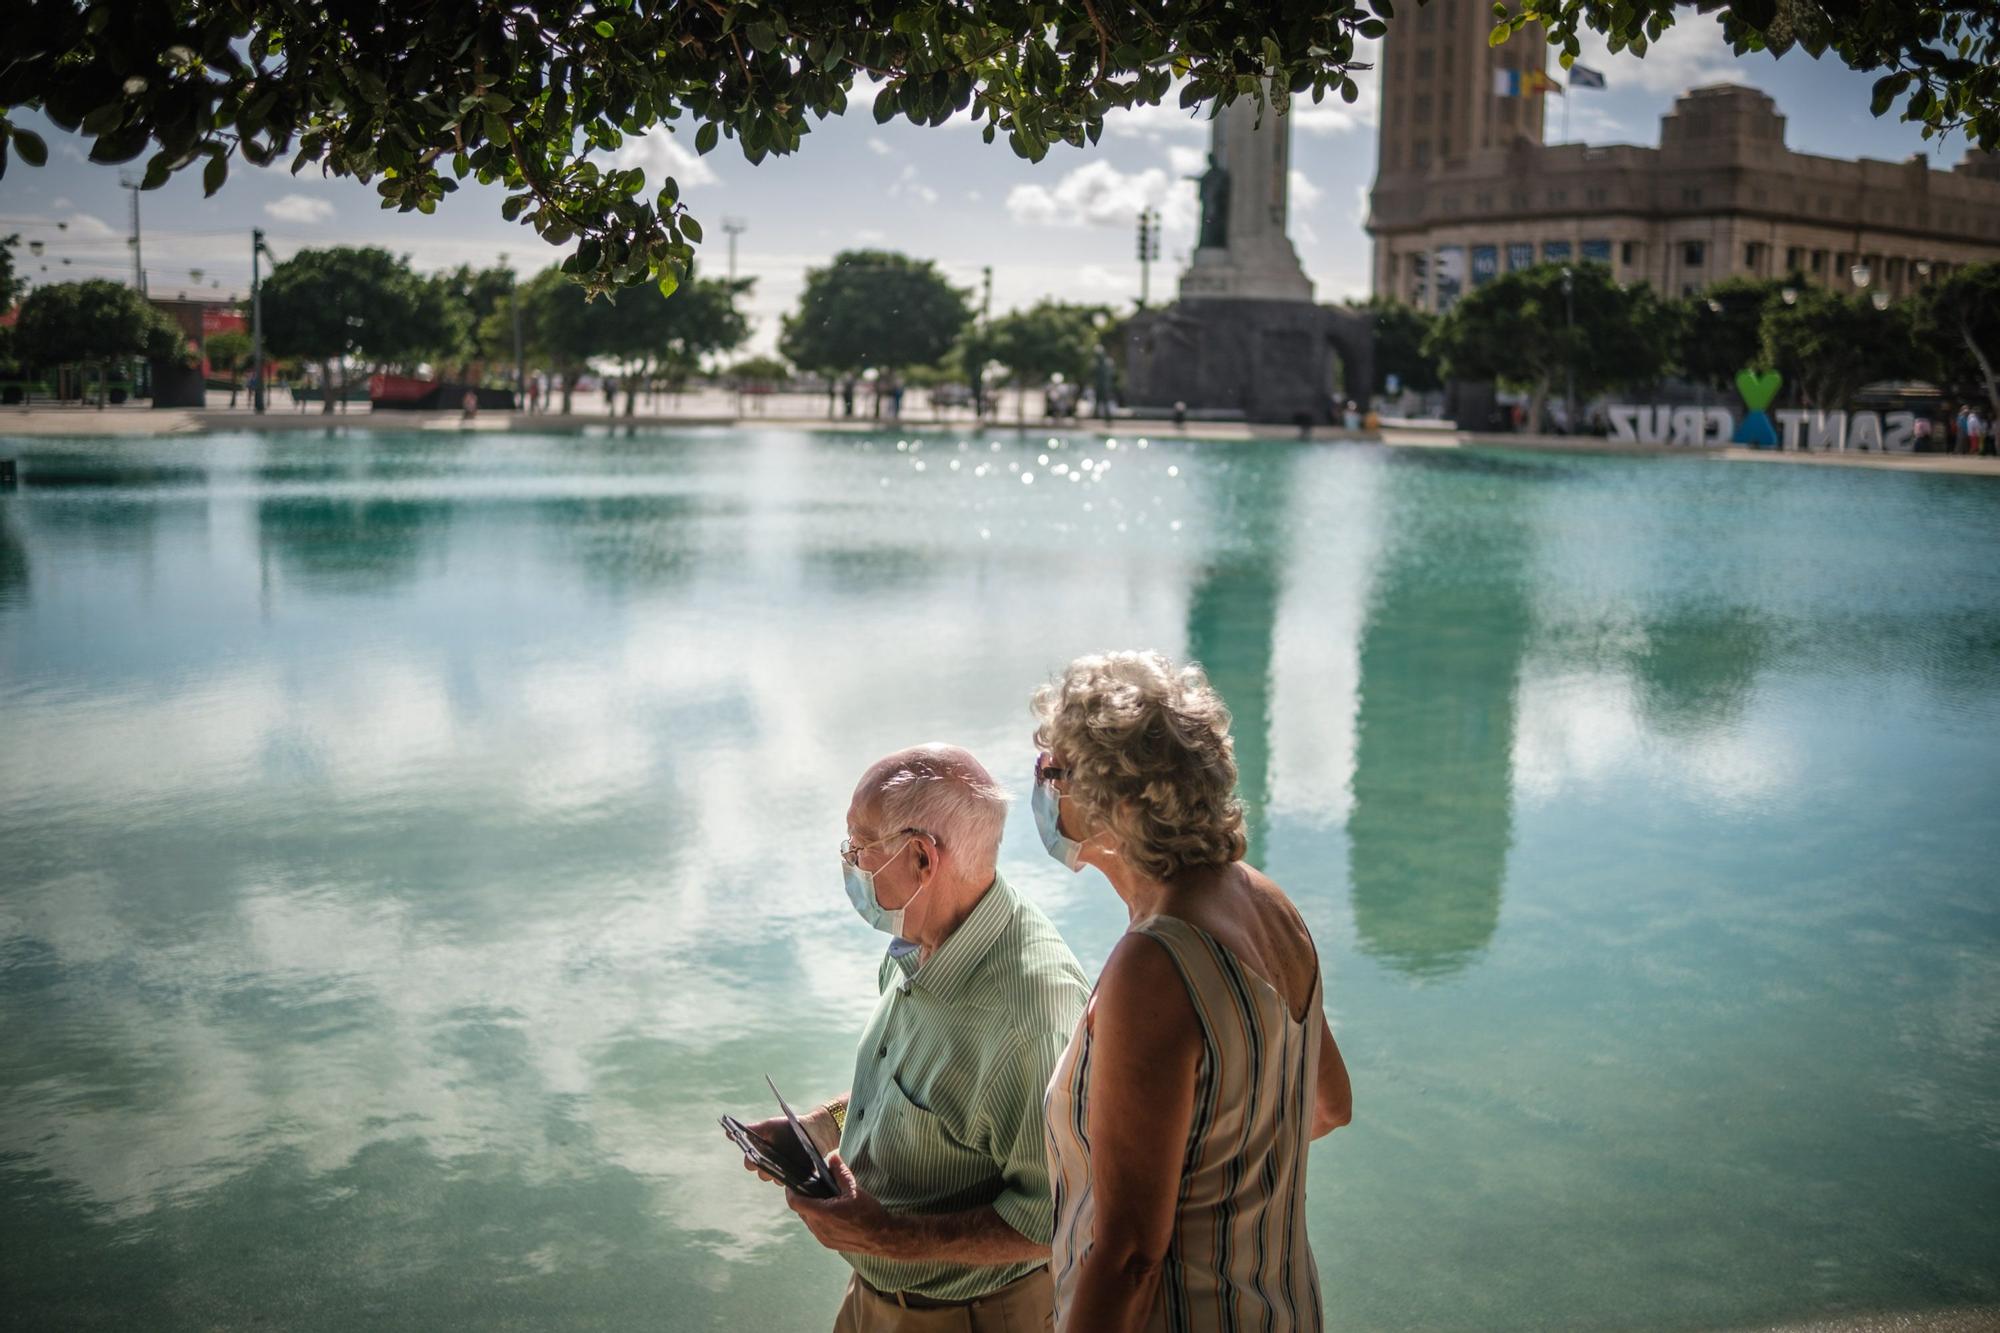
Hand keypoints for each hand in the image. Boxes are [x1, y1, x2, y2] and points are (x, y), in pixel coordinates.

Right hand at [729, 1114, 792, 1185]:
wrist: (812, 1129)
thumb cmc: (787, 1126)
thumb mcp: (769, 1126)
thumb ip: (752, 1130)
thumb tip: (728, 1134)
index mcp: (762, 1156)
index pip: (750, 1164)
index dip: (750, 1161)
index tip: (752, 1156)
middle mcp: (771, 1166)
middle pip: (763, 1175)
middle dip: (765, 1169)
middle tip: (768, 1163)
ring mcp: (784, 1173)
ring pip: (777, 1180)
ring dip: (779, 1174)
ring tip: (784, 1167)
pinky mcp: (799, 1177)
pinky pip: (793, 1184)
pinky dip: (794, 1179)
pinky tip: (796, 1171)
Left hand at [785, 1152, 908, 1259]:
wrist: (883, 1237)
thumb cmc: (869, 1214)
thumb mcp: (854, 1189)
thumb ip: (840, 1172)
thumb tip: (832, 1156)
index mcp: (823, 1213)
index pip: (795, 1202)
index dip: (791, 1191)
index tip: (793, 1182)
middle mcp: (819, 1228)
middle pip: (801, 1211)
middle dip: (803, 1198)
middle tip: (811, 1186)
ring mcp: (823, 1238)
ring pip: (808, 1221)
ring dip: (811, 1209)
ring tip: (822, 1198)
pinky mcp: (829, 1244)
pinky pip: (816, 1229)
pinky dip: (818, 1219)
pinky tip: (830, 1211)